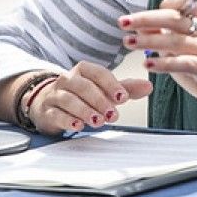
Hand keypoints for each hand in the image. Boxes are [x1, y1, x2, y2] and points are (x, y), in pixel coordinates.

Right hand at [27, 61, 151, 135]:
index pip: (98, 73)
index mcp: (83, 70)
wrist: (47, 102)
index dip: (111, 85)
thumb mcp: (103, 89)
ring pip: (69, 100)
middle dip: (100, 101)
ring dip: (85, 111)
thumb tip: (149, 86)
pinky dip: (67, 120)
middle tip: (113, 115)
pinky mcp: (47, 111)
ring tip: (98, 121)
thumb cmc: (80, 95)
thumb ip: (125, 88)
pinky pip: (56, 114)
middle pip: (83, 87)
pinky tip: (78, 126)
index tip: (123, 97)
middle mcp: (67, 79)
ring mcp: (55, 95)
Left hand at [119, 0, 196, 119]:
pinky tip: (149, 64)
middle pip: (174, 18)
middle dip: (146, 18)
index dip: (158, 7)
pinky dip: (165, 63)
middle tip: (123, 22)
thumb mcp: (183, 52)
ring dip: (149, 40)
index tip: (134, 17)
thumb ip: (166, 39)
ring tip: (128, 42)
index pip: (181, 3)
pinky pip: (186, 62)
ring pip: (176, 40)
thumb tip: (141, 28)